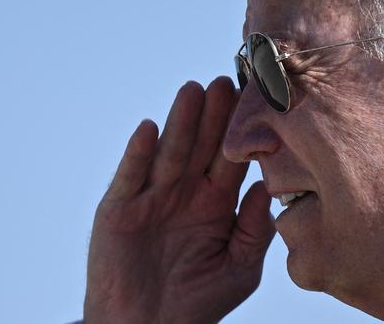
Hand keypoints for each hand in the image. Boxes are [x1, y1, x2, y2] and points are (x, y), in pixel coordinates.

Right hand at [83, 77, 275, 323]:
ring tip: (193, 91)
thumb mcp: (239, 266)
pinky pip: (129, 178)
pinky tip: (148, 130)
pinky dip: (137, 155)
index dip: (241, 132)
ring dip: (180, 123)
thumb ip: (254, 229)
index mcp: (216, 203)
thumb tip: (265, 188)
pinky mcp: (118, 209)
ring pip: (168, 153)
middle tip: (227, 82)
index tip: (256, 103)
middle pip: (201, 147)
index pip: (230, 159)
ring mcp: (151, 198)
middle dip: (214, 116)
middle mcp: (184, 193)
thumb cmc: (199, 300)